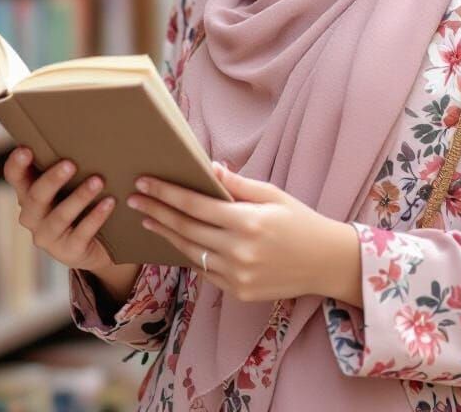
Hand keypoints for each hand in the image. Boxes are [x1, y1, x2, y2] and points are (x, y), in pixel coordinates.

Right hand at [2, 146, 116, 275]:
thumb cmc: (79, 203)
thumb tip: (84, 129)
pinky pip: (81, 233)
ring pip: (60, 216)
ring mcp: (48, 237)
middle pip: (36, 196)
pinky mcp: (68, 251)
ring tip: (98, 181)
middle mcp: (32, 216)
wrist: (95, 247)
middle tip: (70, 163)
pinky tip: (109, 203)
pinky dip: (96, 217)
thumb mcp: (68, 185)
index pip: (14, 177)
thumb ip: (65, 164)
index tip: (26, 149)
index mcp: (28, 194)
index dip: (17, 164)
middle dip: (53, 179)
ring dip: (80, 197)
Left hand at [126, 162, 345, 302]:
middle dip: (156, 212)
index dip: (166, 193)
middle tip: (133, 199)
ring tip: (148, 219)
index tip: (145, 183)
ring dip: (166, 234)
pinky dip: (189, 253)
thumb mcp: (272, 195)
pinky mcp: (237, 291)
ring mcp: (237, 276)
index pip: (195, 205)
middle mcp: (239, 251)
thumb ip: (238, 185)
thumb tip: (210, 168)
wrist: (326, 263)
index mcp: (247, 222)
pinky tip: (177, 240)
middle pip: (185, 228)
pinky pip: (205, 270)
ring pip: (190, 252)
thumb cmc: (300, 221)